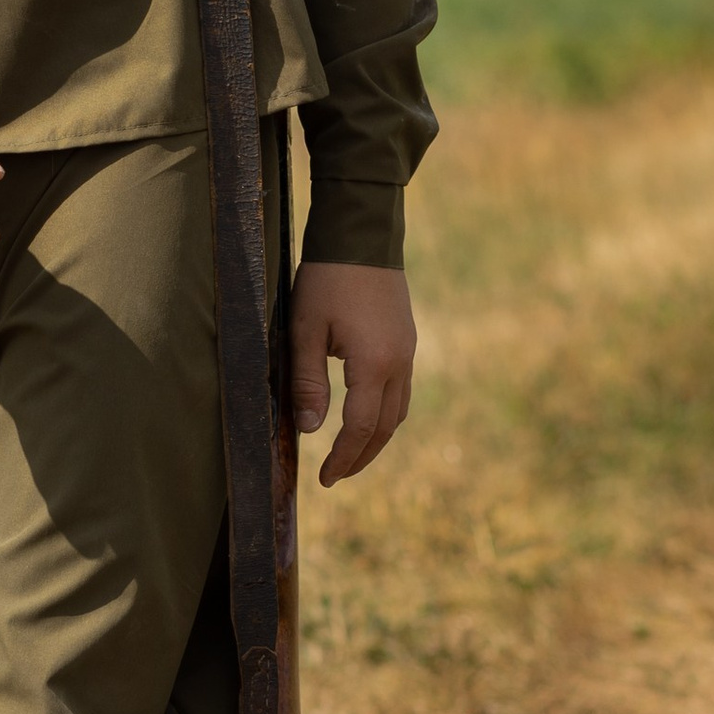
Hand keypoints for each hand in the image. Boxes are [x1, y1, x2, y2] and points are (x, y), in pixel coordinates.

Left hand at [290, 261, 416, 481]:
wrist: (362, 234)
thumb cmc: (327, 279)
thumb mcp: (305, 329)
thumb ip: (307, 381)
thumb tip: (311, 430)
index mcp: (375, 364)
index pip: (361, 428)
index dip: (343, 457)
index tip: (325, 479)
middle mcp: (400, 363)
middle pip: (386, 428)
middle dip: (361, 457)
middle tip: (336, 476)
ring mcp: (408, 351)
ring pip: (399, 412)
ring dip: (376, 438)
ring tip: (350, 454)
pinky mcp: (406, 340)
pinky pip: (401, 390)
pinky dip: (385, 414)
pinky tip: (365, 416)